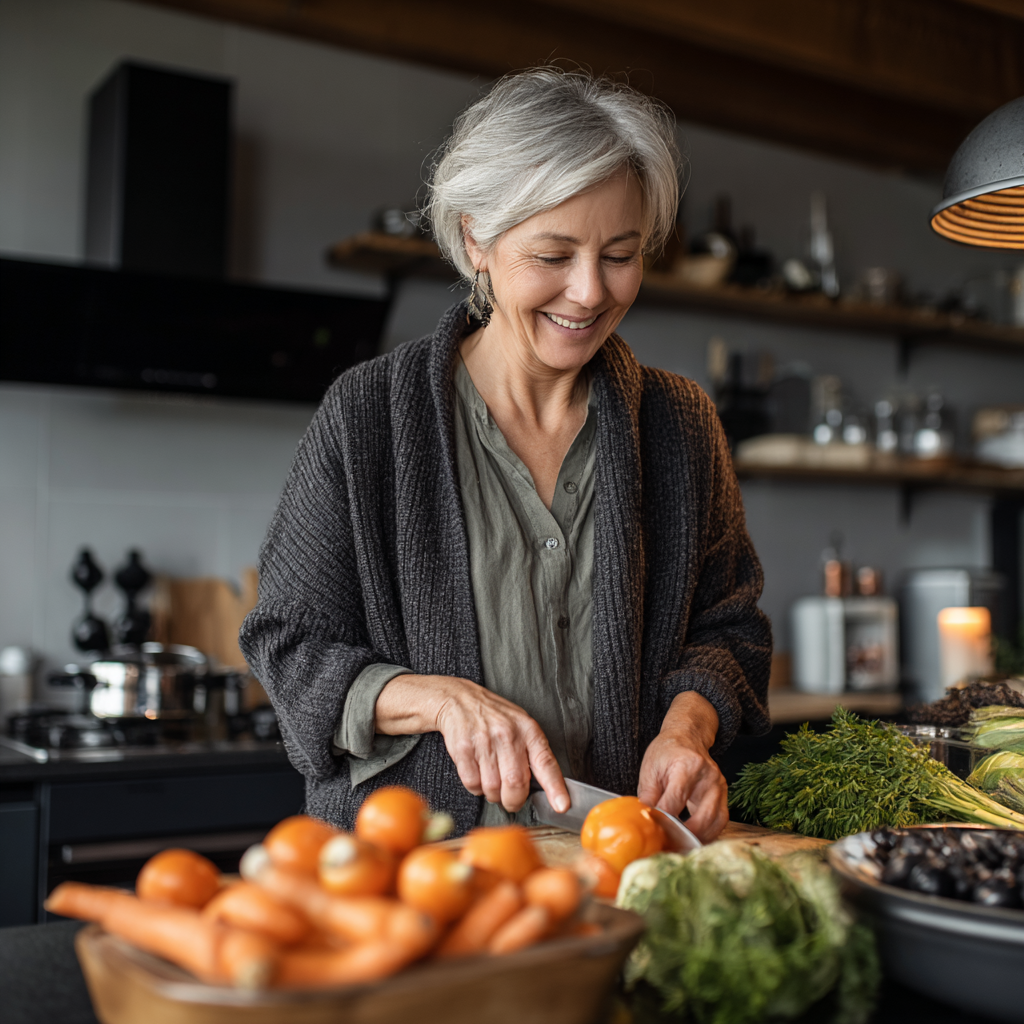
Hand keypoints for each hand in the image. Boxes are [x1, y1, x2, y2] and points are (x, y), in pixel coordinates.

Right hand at [375, 673, 569, 814]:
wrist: (459, 699)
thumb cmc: (495, 718)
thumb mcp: (521, 726)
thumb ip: (533, 753)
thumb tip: (545, 789)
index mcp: (528, 730)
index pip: (545, 762)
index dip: (555, 787)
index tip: (562, 806)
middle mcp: (508, 734)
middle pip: (515, 783)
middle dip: (514, 800)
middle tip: (511, 800)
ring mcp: (484, 740)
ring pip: (492, 788)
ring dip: (492, 794)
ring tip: (491, 779)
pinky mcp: (462, 748)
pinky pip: (472, 783)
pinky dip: (475, 787)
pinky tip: (477, 772)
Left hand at [637, 691, 727, 842]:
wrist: (687, 738)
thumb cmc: (667, 752)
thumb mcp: (650, 769)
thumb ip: (648, 795)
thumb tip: (645, 820)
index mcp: (687, 766)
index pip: (675, 801)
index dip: (664, 820)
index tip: (654, 833)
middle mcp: (708, 776)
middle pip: (701, 816)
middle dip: (684, 835)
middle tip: (669, 846)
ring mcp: (719, 785)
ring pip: (715, 822)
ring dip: (699, 838)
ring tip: (681, 846)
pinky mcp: (725, 794)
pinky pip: (721, 820)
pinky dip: (709, 833)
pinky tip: (694, 838)